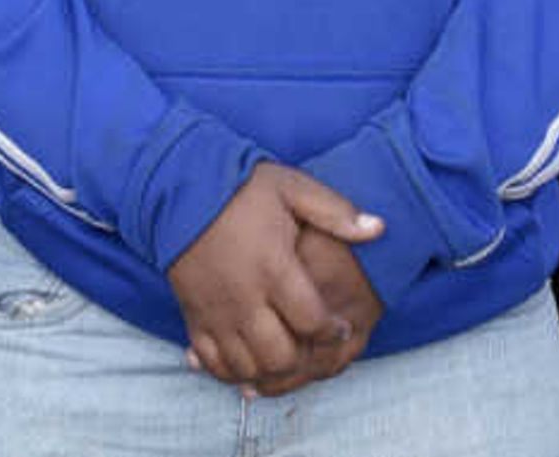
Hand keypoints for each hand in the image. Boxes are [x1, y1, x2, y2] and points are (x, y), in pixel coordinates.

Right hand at [168, 163, 382, 392]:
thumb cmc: (241, 188)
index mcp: (274, 268)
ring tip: (284, 355)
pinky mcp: (194, 318)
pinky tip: (247, 362)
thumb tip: (379, 228)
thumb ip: (336, 212)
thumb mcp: (292, 188)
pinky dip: (231, 372)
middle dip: (303, 358)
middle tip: (312, 344)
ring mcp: (216, 312)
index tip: (340, 326)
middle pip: (280, 356)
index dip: (332, 332)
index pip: (312, 321)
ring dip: (270, 370)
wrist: (179, 189)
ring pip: (247, 367)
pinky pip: (212, 364)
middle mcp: (244, 298)